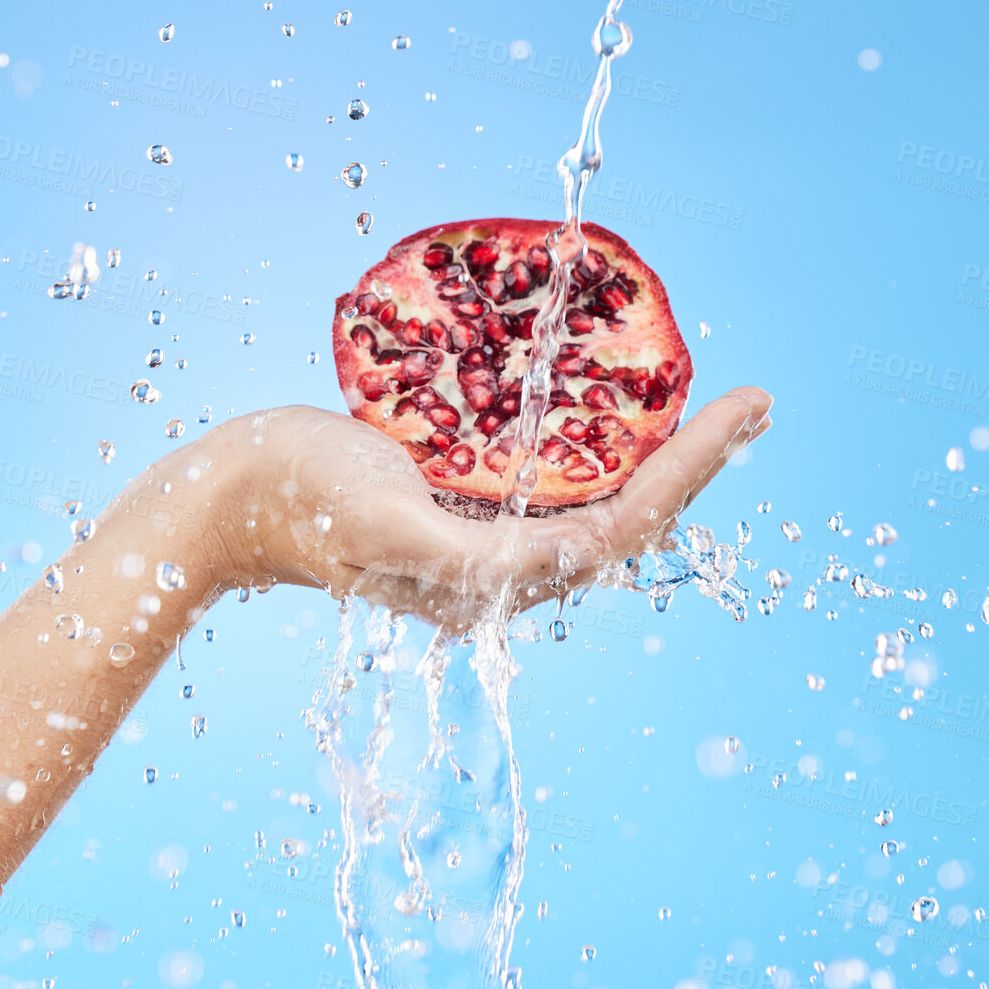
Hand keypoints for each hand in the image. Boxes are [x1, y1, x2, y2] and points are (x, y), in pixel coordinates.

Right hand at [206, 387, 772, 625]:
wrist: (230, 493)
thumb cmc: (301, 501)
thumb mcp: (388, 523)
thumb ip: (474, 557)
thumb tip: (567, 562)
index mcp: (498, 583)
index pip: (622, 530)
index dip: (690, 474)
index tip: (745, 411)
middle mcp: (506, 567)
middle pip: (628, 517)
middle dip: (697, 463)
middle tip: (758, 405)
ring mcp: (488, 534)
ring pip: (601, 497)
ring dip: (663, 454)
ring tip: (721, 409)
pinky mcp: (467, 502)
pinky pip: (556, 476)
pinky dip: (603, 442)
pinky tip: (627, 407)